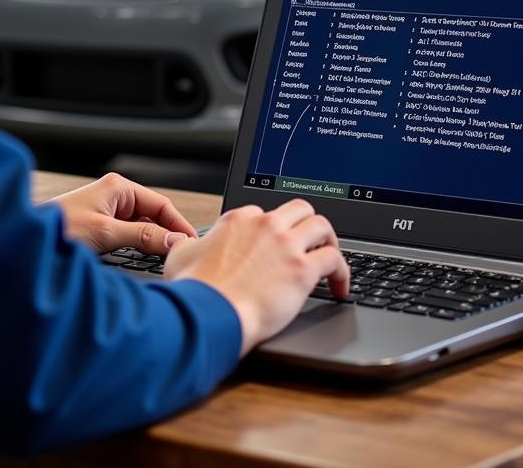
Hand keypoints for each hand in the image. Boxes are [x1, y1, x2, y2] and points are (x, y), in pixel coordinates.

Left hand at [48, 173, 197, 255]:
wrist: (26, 241)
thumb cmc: (58, 229)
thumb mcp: (106, 233)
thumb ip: (142, 236)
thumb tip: (174, 240)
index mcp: (118, 188)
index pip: (160, 204)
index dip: (178, 225)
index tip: (191, 244)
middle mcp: (113, 196)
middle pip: (152, 216)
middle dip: (166, 234)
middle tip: (180, 256)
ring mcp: (105, 212)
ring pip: (140, 227)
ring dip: (151, 242)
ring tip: (165, 261)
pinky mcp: (98, 227)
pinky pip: (127, 235)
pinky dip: (136, 247)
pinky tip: (141, 259)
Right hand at [163, 199, 348, 355]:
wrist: (210, 313)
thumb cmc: (196, 290)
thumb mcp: (180, 257)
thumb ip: (187, 245)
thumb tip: (184, 245)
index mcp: (239, 220)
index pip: (265, 213)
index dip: (272, 230)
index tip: (275, 247)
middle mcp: (265, 225)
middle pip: (299, 209)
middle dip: (307, 224)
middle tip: (311, 243)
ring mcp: (286, 245)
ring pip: (322, 226)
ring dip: (329, 242)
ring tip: (331, 260)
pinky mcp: (303, 269)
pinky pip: (335, 259)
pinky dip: (342, 271)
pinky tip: (340, 287)